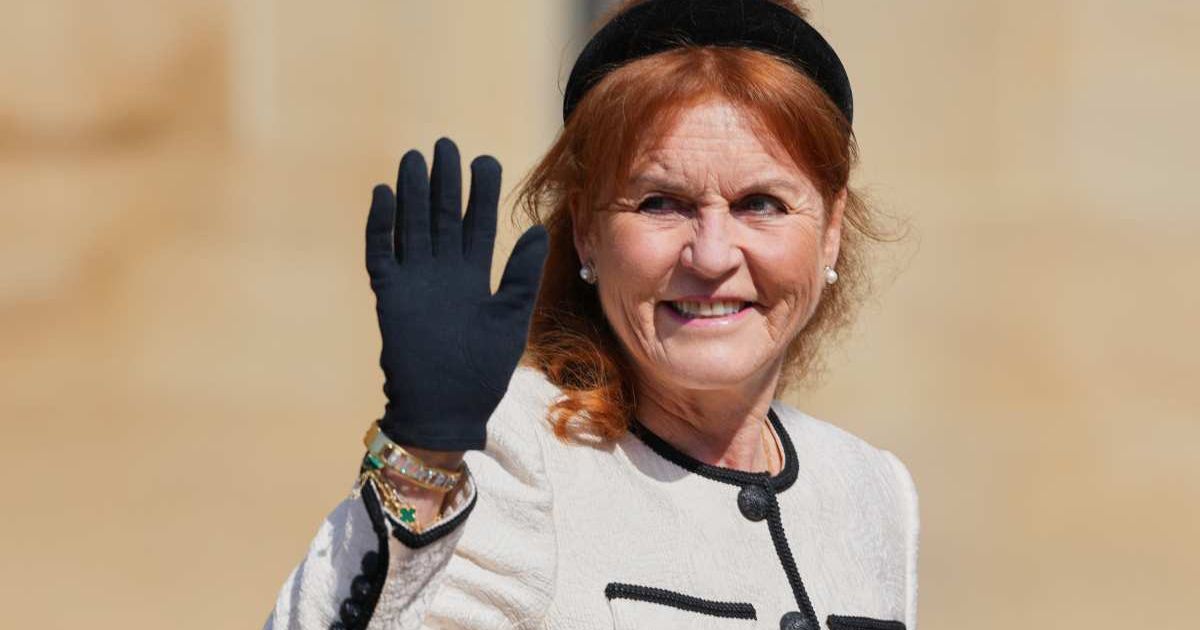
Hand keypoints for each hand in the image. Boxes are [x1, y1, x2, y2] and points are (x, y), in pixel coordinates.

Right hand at [365, 138, 547, 450]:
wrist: (446, 409)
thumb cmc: (481, 370)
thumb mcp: (511, 320)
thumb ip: (521, 276)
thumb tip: (536, 231)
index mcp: (473, 276)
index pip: (476, 224)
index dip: (479, 194)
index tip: (485, 160)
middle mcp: (443, 272)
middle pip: (442, 216)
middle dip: (445, 182)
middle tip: (446, 145)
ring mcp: (414, 281)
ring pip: (412, 226)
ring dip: (412, 193)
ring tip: (414, 159)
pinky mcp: (389, 295)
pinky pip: (381, 253)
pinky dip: (381, 226)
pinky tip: (383, 195)